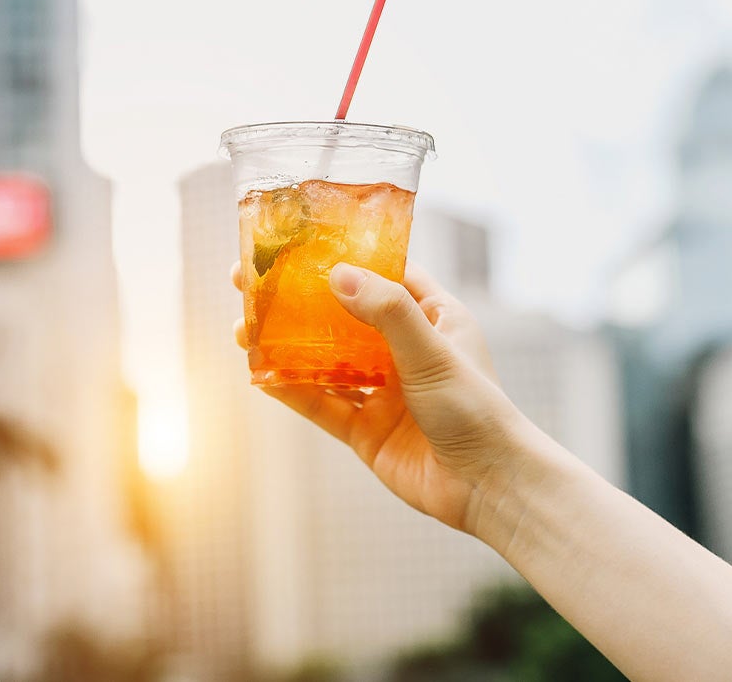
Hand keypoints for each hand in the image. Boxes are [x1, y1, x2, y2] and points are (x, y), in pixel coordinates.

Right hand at [232, 260, 532, 533]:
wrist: (489, 488)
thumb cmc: (477, 411)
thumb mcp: (432, 352)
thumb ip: (387, 312)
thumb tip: (337, 274)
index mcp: (433, 318)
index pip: (382, 274)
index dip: (340, 257)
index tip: (294, 244)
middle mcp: (405, 350)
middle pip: (341, 315)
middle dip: (297, 301)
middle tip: (248, 283)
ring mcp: (384, 391)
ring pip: (325, 360)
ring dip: (286, 345)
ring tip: (243, 328)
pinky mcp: (367, 431)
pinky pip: (322, 404)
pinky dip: (290, 390)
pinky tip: (259, 375)